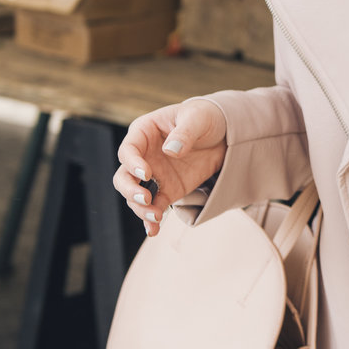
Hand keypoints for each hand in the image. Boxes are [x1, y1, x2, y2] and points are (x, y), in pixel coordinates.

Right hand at [113, 97, 227, 236]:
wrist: (225, 133)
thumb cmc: (205, 117)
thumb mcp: (198, 118)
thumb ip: (184, 133)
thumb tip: (170, 151)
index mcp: (144, 132)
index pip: (128, 150)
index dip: (132, 163)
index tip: (147, 173)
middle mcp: (143, 156)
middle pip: (123, 177)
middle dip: (130, 190)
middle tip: (146, 198)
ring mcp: (154, 175)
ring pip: (135, 196)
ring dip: (141, 209)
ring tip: (155, 217)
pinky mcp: (168, 190)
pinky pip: (155, 207)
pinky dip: (152, 220)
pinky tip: (153, 231)